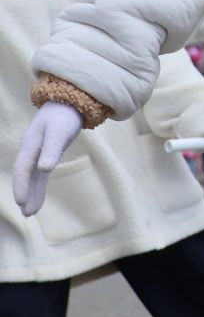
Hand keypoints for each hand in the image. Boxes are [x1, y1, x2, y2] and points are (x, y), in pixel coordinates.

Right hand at [13, 102, 82, 216]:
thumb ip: (51, 150)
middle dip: (25, 194)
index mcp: (30, 145)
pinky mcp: (47, 153)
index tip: (21, 202)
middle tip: (27, 214)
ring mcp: (38, 153)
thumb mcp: (59, 131)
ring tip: (30, 213)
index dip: (21, 186)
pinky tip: (38, 197)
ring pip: (33, 177)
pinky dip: (40, 185)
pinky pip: (41, 173)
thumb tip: (44, 170)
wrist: (69, 101)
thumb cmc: (63, 115)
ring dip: (32, 193)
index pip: (23, 169)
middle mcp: (31, 151)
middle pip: (26, 176)